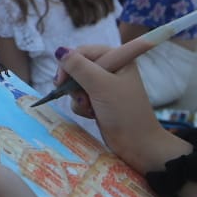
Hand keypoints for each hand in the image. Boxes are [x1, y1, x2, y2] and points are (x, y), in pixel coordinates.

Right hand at [55, 45, 185, 173]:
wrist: (137, 145)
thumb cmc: (123, 112)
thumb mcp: (101, 85)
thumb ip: (79, 67)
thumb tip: (59, 51)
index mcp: (118, 58)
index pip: (84, 51)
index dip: (70, 63)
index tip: (61, 81)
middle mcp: (112, 68)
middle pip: (79, 67)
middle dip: (75, 83)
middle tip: (79, 97)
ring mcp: (106, 86)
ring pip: (77, 84)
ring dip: (79, 97)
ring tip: (90, 108)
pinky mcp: (100, 101)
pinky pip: (81, 97)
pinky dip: (82, 106)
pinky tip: (92, 115)